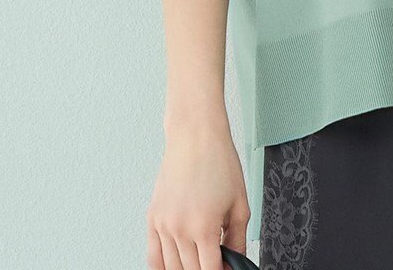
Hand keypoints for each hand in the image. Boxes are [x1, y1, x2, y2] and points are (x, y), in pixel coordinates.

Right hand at [146, 122, 249, 269]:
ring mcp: (163, 225)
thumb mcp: (240, 203)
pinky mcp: (153, 218)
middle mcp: (179, 229)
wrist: (195, 136)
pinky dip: (163, 268)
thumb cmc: (219, 162)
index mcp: (204, 227)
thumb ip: (238, 239)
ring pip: (172, 268)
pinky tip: (174, 266)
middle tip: (218, 261)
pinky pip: (152, 257)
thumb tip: (235, 260)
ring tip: (200, 259)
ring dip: (186, 269)